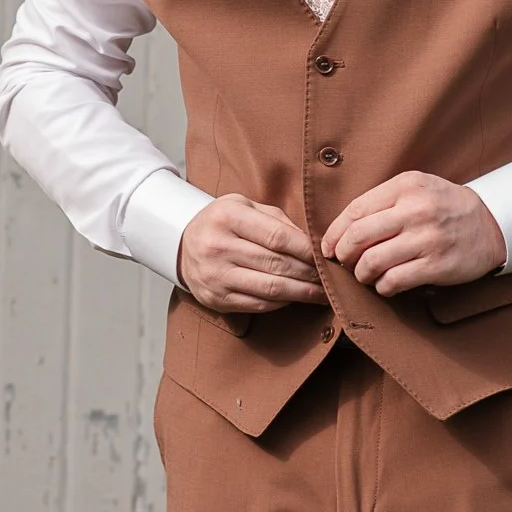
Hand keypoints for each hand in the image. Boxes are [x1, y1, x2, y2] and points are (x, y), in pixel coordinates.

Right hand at [179, 195, 324, 313]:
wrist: (182, 244)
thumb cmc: (223, 222)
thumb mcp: (245, 206)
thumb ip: (277, 220)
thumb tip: (312, 243)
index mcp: (227, 217)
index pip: (277, 237)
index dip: (307, 250)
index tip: (325, 256)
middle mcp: (217, 246)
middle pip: (277, 265)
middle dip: (310, 273)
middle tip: (330, 277)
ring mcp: (215, 275)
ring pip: (270, 289)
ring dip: (302, 293)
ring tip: (321, 292)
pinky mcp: (216, 298)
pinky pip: (258, 305)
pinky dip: (283, 303)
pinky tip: (296, 297)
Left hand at [321, 172, 504, 296]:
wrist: (492, 223)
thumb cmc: (444, 207)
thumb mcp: (416, 189)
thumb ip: (383, 202)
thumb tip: (341, 230)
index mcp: (406, 186)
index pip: (355, 211)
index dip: (334, 232)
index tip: (328, 247)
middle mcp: (416, 210)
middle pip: (358, 236)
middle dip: (343, 254)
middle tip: (344, 262)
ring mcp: (427, 238)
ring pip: (372, 262)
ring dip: (361, 274)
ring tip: (365, 275)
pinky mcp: (437, 265)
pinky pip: (394, 281)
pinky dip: (382, 286)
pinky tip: (386, 284)